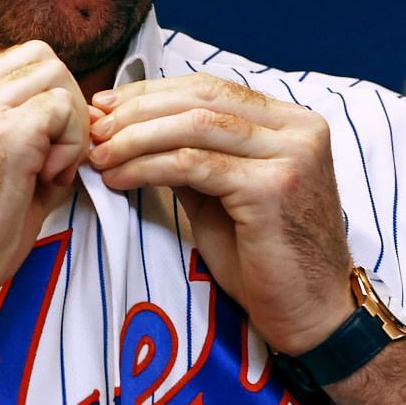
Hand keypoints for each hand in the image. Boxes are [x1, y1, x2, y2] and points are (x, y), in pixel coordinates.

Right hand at [0, 40, 90, 377]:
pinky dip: (70, 143)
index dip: (47, 98)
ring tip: (50, 171)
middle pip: (44, 58)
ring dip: (70, 123)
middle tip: (58, 156)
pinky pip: (64, 110)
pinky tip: (48, 179)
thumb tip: (69, 139)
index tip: (46, 147)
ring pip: (57, 78)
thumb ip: (19, 143)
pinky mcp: (7, 137)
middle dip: (66, 103)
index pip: (19, 63)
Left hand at [87, 74, 353, 354]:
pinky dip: (148, 167)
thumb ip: (192, 155)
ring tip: (100, 155)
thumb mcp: (223, 194)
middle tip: (93, 128)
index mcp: (291, 122)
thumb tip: (131, 128)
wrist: (312, 315)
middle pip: (201, 100)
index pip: (210, 89)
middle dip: (137, 110)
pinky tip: (120, 178)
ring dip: (135, 138)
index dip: (152, 93)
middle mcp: (299, 129)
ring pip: (194, 127)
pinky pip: (194, 165)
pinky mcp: (273, 187)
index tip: (106, 106)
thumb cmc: (265, 260)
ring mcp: (291, 155)